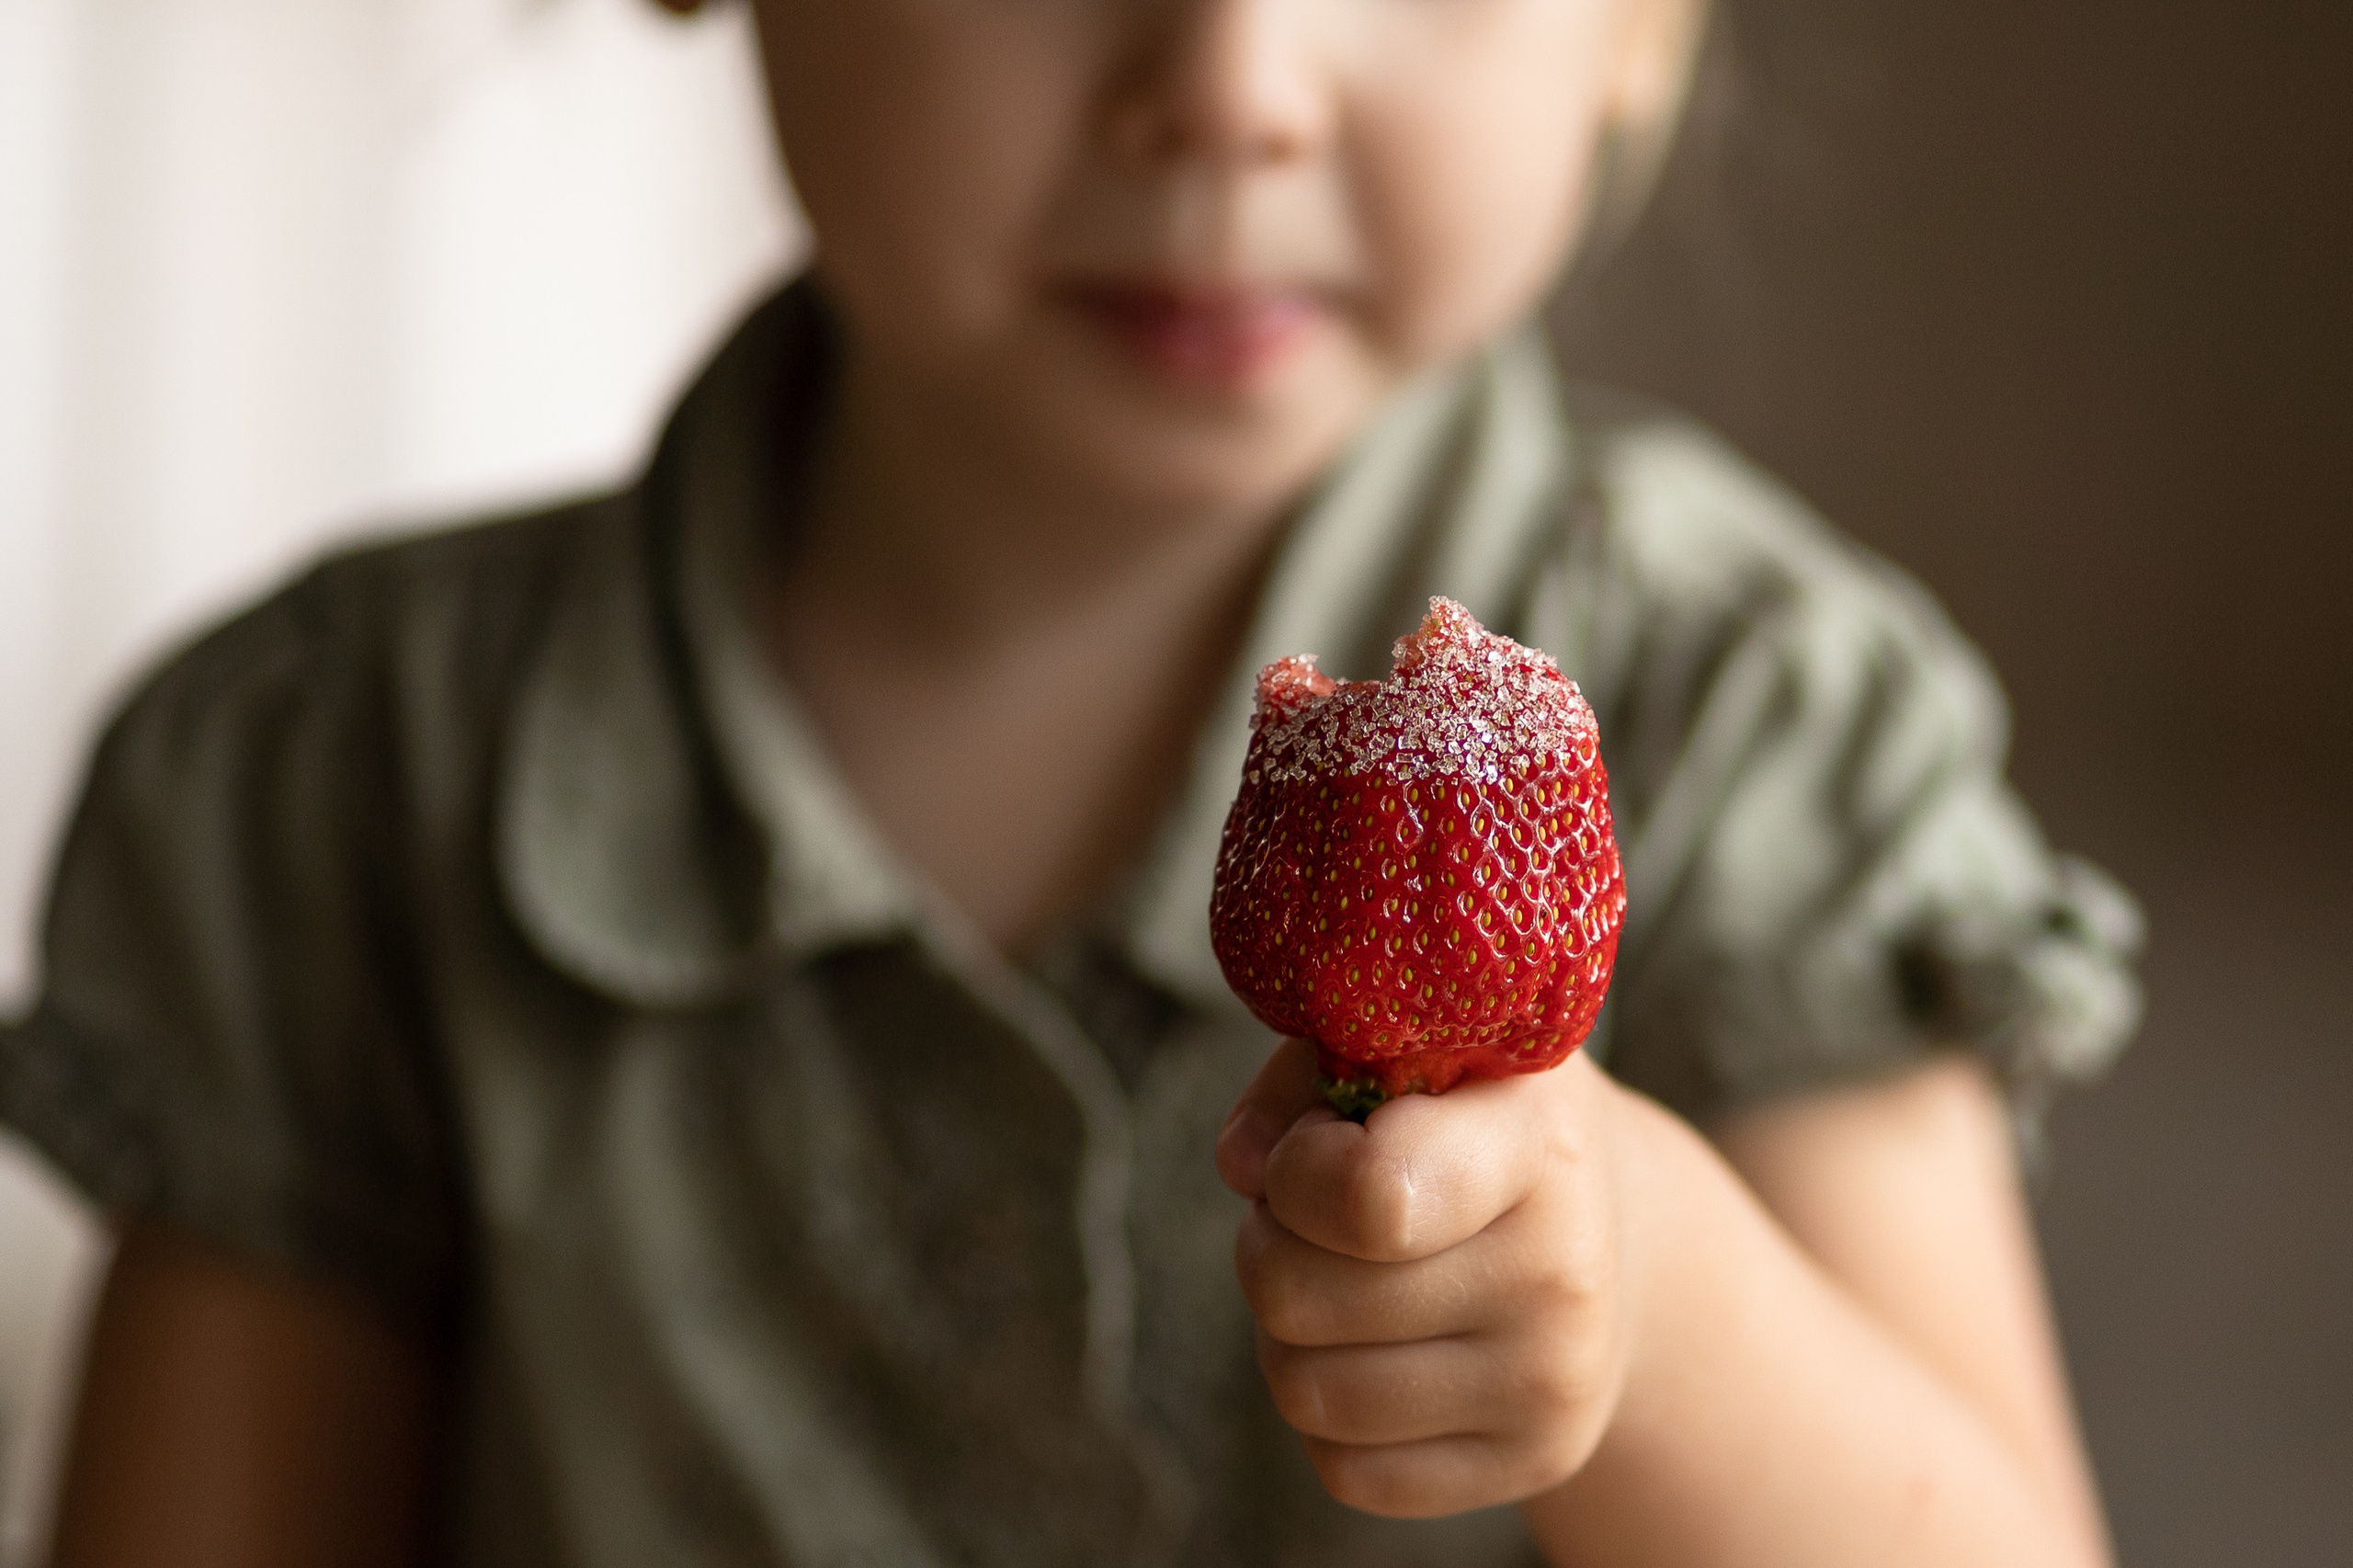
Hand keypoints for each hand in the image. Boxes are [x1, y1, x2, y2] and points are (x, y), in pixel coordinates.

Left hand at [1215, 1038, 1651, 1518]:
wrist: (1613, 1232)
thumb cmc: (1473, 1122)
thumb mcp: (1413, 1054)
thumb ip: (1305, 1079)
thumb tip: (1243, 1165)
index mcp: (1535, 1139)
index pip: (1368, 1195)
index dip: (1296, 1173)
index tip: (1317, 1145)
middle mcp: (1560, 1270)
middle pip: (1294, 1295)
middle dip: (1271, 1243)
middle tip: (1315, 1216)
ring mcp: (1551, 1381)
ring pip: (1304, 1391)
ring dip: (1288, 1333)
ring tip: (1343, 1279)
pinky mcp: (1532, 1463)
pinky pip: (1345, 1469)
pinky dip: (1331, 1413)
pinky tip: (1380, 1349)